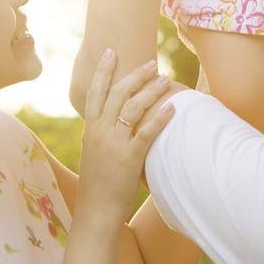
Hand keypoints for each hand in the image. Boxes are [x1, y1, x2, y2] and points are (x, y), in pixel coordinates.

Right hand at [78, 54, 175, 225]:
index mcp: (90, 129)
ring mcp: (114, 145)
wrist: (96, 212)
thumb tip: (110, 117)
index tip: (111, 51)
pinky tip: (173, 108)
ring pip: (133, 108)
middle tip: (152, 63)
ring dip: (151, 91)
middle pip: (117, 94)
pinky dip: (161, 117)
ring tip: (166, 80)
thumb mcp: (92, 153)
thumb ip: (99, 133)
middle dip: (135, 75)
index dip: (103, 70)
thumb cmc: (97, 184)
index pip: (95, 92)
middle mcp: (99, 132)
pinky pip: (147, 132)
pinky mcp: (129, 159)